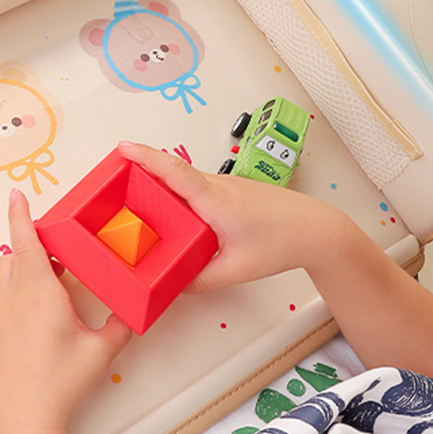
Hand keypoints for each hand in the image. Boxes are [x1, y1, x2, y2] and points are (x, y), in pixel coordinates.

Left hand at [0, 189, 132, 433]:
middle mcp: (13, 294)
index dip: (20, 214)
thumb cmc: (62, 381)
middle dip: (34, 248)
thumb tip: (130, 313)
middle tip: (58, 260)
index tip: (15, 194)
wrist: (27, 413)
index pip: (26, 240)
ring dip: (16, 264)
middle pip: (16, 253)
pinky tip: (9, 296)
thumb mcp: (103, 351)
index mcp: (41, 291)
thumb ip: (120, 326)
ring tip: (38, 279)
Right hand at [117, 141, 354, 292]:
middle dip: (142, 167)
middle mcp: (217, 185)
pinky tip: (172, 208)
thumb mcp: (236, 269)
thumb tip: (174, 286)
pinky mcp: (231, 190)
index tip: (123, 147)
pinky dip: (178, 189)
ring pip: (184, 178)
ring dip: (160, 179)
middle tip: (114, 174)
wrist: (318, 230)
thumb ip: (200, 280)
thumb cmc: (283, 242)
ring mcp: (225, 185)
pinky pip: (196, 185)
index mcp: (214, 199)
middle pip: (172, 170)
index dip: (145, 157)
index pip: (173, 171)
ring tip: (136, 192)